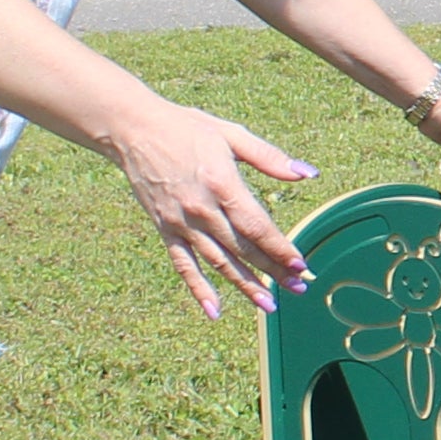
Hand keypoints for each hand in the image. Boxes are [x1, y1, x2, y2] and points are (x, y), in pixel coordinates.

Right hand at [112, 99, 314, 318]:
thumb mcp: (231, 135)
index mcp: (222, 184)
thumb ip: (269, 157)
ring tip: (269, 306)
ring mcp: (181, 222)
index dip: (280, 248)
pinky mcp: (165, 229)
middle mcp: (202, 209)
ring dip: (245, 286)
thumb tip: (307, 173)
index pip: (257, 226)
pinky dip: (199, 289)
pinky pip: (184, 265)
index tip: (301, 265)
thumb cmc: (186, 128)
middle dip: (273, 271)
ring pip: (218, 262)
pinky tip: (215, 311)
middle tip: (298, 288)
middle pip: (243, 248)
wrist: (133, 130)